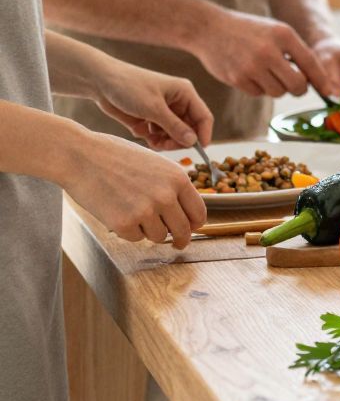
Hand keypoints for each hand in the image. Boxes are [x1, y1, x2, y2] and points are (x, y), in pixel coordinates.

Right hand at [61, 128, 207, 246]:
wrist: (80, 156)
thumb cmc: (115, 157)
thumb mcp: (155, 164)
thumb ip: (172, 186)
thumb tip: (184, 211)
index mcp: (178, 178)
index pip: (198, 212)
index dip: (196, 225)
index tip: (192, 230)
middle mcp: (166, 195)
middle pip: (183, 230)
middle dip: (181, 239)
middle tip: (178, 244)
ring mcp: (145, 210)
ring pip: (159, 236)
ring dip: (150, 231)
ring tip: (134, 213)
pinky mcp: (123, 223)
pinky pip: (135, 238)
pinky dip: (128, 231)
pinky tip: (117, 212)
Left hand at [92, 59, 212, 150]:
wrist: (100, 82)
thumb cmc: (129, 87)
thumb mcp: (153, 108)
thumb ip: (174, 126)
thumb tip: (193, 142)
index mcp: (185, 93)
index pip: (203, 117)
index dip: (203, 134)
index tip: (199, 151)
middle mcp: (177, 103)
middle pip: (189, 129)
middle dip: (178, 140)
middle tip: (164, 147)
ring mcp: (163, 111)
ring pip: (173, 134)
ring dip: (164, 141)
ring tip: (149, 140)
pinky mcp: (149, 118)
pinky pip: (158, 135)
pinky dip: (151, 137)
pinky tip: (138, 130)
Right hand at [190, 8, 328, 99]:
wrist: (209, 28)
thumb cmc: (249, 30)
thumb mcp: (276, 31)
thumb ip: (295, 51)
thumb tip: (316, 79)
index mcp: (283, 35)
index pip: (311, 63)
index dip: (321, 80)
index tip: (330, 91)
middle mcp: (269, 51)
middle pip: (297, 85)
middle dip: (299, 88)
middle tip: (295, 84)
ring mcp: (251, 66)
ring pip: (278, 92)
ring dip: (278, 88)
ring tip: (269, 74)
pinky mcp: (237, 78)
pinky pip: (259, 94)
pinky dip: (259, 88)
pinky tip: (252, 74)